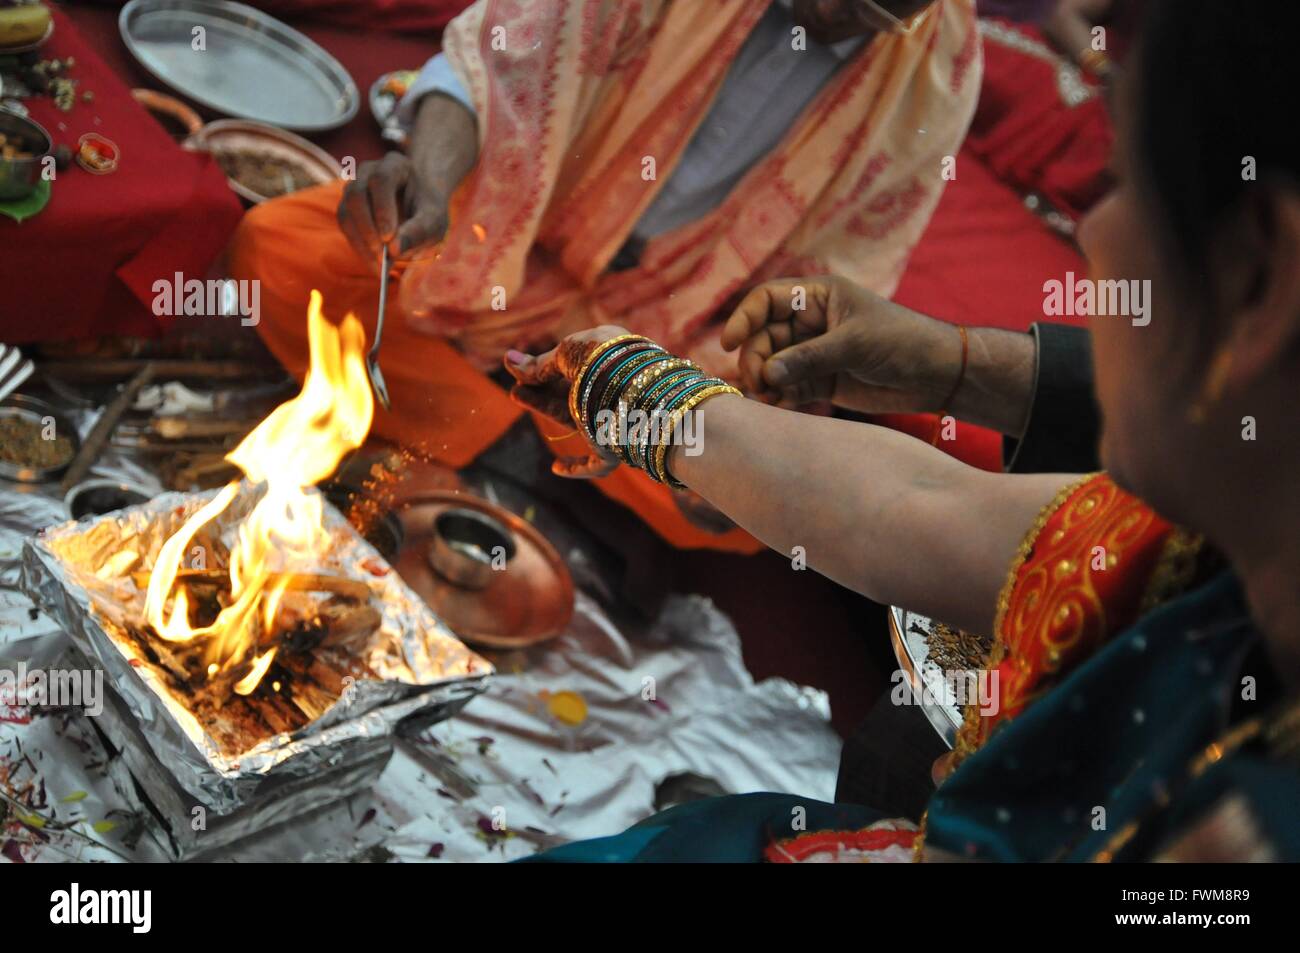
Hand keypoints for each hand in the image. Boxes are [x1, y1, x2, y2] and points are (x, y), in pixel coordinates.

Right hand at [337, 152, 449, 269]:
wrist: (419, 206)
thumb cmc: (428, 209)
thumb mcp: (434, 220)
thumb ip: (419, 231)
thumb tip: (394, 250)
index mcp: (394, 165)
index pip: (381, 180)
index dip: (382, 208)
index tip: (389, 238)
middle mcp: (368, 172)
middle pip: (356, 195)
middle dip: (368, 229)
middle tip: (382, 257)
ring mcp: (353, 188)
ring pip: (346, 214)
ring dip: (361, 243)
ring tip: (381, 267)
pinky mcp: (347, 209)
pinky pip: (346, 228)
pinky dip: (359, 249)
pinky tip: (375, 266)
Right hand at [503, 326, 629, 478]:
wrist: (630, 385)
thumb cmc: (602, 359)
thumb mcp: (567, 353)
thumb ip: (541, 364)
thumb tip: (508, 360)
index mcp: (615, 361)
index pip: (579, 368)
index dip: (550, 369)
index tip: (524, 369)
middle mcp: (617, 391)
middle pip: (573, 393)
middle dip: (542, 387)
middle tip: (515, 383)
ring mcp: (618, 421)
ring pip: (576, 419)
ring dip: (544, 407)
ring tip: (515, 393)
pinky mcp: (616, 449)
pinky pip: (597, 464)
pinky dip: (577, 468)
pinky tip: (556, 468)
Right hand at [721, 276, 963, 414]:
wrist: (936, 374)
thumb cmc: (901, 341)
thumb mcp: (854, 343)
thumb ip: (809, 357)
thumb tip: (766, 372)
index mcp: (818, 298)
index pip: (767, 300)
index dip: (744, 319)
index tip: (728, 343)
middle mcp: (810, 324)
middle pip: (763, 337)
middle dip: (755, 359)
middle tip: (758, 383)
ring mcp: (813, 354)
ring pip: (772, 366)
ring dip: (764, 382)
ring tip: (767, 400)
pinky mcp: (820, 383)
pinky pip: (787, 389)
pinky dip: (779, 399)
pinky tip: (779, 409)